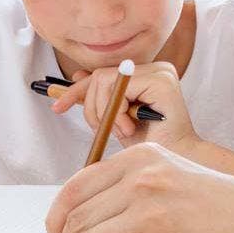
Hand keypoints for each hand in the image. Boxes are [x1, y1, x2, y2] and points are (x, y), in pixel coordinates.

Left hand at [45, 143, 233, 232]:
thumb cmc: (214, 200)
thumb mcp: (167, 171)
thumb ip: (125, 182)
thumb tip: (75, 212)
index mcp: (140, 156)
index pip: (75, 186)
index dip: (56, 216)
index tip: (58, 232)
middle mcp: (142, 177)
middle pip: (75, 216)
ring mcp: (150, 207)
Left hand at [50, 62, 203, 157]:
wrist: (176, 164)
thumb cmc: (151, 148)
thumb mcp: (117, 121)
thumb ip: (102, 99)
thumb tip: (77, 76)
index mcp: (148, 76)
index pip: (103, 74)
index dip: (76, 89)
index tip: (57, 105)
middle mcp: (156, 68)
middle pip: (99, 75)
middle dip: (91, 107)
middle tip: (103, 130)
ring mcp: (161, 71)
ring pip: (103, 79)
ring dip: (104, 112)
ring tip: (123, 130)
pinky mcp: (161, 79)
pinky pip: (117, 86)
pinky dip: (115, 111)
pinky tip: (130, 127)